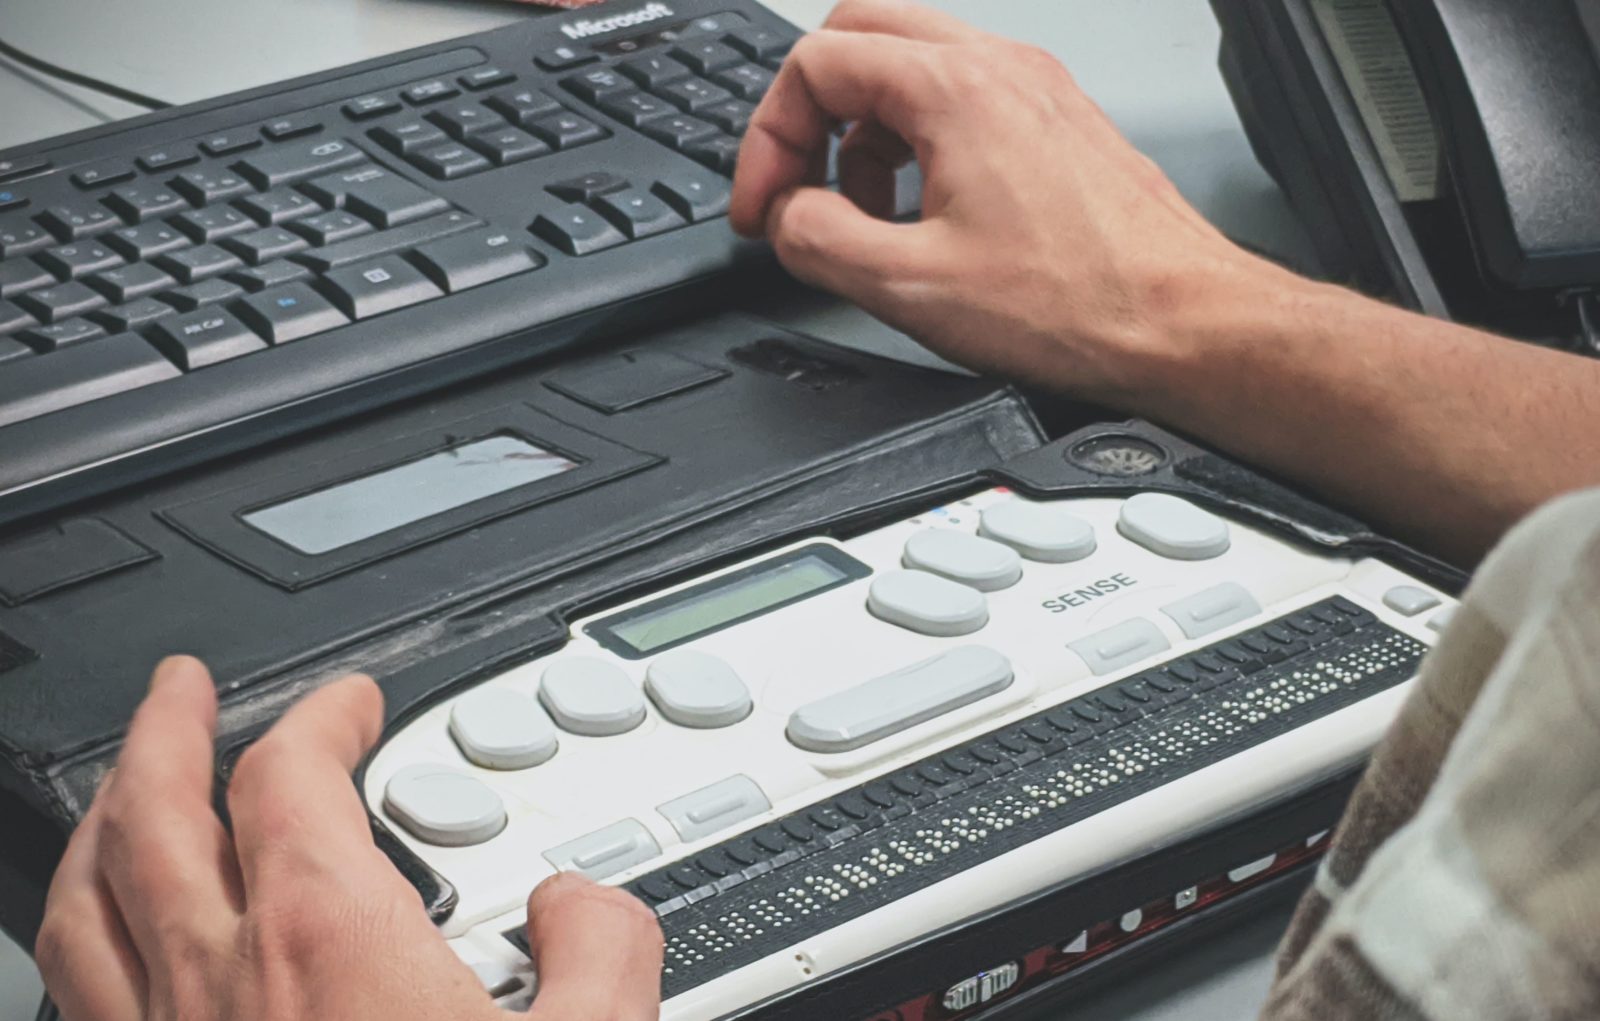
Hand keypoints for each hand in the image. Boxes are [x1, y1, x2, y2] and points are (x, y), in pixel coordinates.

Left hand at [35, 656, 663, 1020]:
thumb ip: (606, 943)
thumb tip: (577, 900)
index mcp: (328, 941)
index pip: (292, 774)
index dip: (322, 715)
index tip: (352, 703)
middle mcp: (219, 988)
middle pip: (152, 812)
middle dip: (167, 729)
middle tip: (183, 686)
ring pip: (83, 905)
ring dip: (101, 823)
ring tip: (123, 792)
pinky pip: (76, 1006)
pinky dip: (80, 945)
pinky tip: (105, 955)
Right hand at [731, 0, 1270, 405]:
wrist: (1183, 325)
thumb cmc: (1081, 304)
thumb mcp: (909, 287)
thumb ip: (817, 239)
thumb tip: (788, 216)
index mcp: (955, 89)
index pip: (815, 64)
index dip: (768, 141)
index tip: (765, 208)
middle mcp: (1000, 68)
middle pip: (860, 36)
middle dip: (810, 114)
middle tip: (797, 188)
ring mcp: (1034, 90)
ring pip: (911, 66)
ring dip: (864, 132)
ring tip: (865, 217)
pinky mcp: (1056, 124)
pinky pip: (961, 102)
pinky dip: (918, 143)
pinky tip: (924, 217)